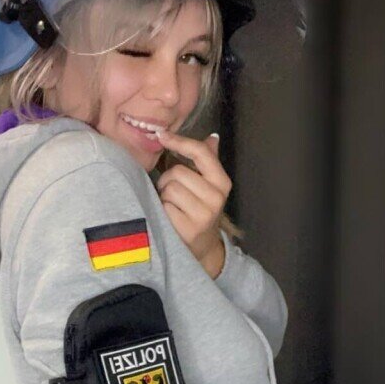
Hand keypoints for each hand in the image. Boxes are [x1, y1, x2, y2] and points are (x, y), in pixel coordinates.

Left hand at [155, 130, 231, 276]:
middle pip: (178, 173)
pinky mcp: (188, 229)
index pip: (201, 153)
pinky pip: (165, 207)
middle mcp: (216, 198)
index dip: (179, 141)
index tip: (162, 135)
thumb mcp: (208, 187)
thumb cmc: (199, 210)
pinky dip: (162, 210)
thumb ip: (207, 161)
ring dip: (164, 196)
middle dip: (168, 180)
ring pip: (170, 189)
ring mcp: (203, 215)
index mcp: (222, 183)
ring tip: (172, 205)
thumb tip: (212, 137)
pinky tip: (169, 217)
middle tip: (172, 193)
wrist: (202, 248)